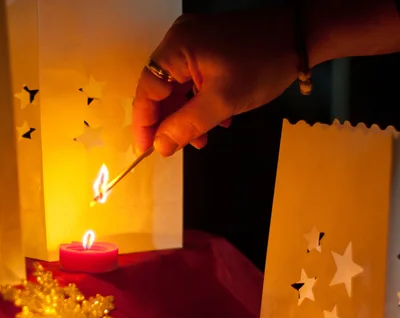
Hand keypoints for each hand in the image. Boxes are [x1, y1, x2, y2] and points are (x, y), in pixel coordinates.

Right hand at [132, 6, 297, 156]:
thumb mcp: (223, 101)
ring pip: (178, 87)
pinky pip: (193, 78)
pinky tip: (217, 119)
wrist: (301, 37)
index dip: (144, 123)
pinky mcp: (209, 47)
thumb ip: (186, 125)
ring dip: (186, 115)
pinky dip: (199, 101)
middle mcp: (179, 41)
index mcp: (176, 48)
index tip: (146, 150)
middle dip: (170, 121)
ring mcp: (194, 42)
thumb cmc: (262, 66)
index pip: (146, 90)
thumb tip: (160, 146)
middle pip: (161, 88)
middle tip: (179, 147)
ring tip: (203, 138)